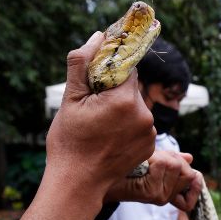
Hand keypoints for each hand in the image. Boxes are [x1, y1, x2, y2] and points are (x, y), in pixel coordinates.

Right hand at [46, 32, 155, 192]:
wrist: (78, 182)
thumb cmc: (70, 141)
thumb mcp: (70, 99)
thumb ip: (82, 64)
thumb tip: (98, 37)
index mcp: (126, 100)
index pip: (126, 68)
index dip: (110, 70)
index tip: (96, 80)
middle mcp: (144, 115)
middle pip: (131, 88)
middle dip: (113, 92)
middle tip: (92, 108)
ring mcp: (150, 133)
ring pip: (135, 107)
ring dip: (121, 110)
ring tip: (99, 126)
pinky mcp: (150, 146)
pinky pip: (140, 125)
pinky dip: (127, 126)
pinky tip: (109, 137)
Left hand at [105, 150, 202, 210]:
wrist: (98, 177)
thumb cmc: (122, 167)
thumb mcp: (151, 160)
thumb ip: (171, 160)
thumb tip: (190, 158)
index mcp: (168, 191)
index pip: (195, 183)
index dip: (195, 179)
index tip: (187, 170)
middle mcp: (166, 197)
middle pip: (187, 170)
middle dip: (173, 158)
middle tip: (153, 160)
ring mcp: (160, 196)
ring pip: (176, 165)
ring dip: (161, 157)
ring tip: (145, 162)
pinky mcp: (152, 193)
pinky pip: (164, 164)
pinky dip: (153, 158)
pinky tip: (142, 165)